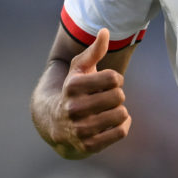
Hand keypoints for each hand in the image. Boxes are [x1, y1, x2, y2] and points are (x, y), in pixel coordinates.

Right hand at [54, 29, 130, 154]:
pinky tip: (113, 122)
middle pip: (119, 96)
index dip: (115, 78)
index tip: (108, 82)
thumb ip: (94, 50)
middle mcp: (74, 108)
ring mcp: (80, 129)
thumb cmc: (73, 90)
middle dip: (117, 95)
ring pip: (122, 114)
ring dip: (120, 110)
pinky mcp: (89, 146)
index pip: (113, 78)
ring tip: (109, 110)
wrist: (55, 124)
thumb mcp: (79, 69)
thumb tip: (105, 31)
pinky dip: (123, 125)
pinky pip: (121, 132)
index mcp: (72, 86)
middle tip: (106, 98)